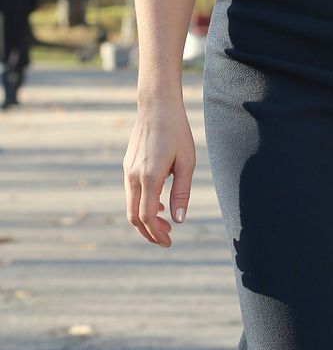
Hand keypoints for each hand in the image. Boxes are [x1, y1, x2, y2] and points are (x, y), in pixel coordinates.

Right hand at [123, 96, 195, 246]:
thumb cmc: (176, 132)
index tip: (169, 242)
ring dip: (145, 219)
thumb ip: (182, 192)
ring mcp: (128, 170)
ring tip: (165, 223)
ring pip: (130, 206)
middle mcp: (134, 176)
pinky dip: (142, 204)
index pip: (148, 216)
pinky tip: (159, 203)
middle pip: (134, 216)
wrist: (156, 106)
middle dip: (149, 232)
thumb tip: (179, 220)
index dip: (157, 234)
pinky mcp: (127, 165)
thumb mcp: (187, 162)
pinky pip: (131, 192)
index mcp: (149, 177)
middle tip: (167, 239)